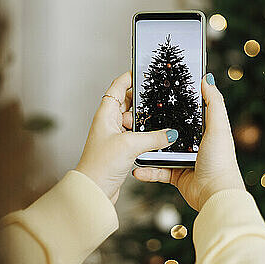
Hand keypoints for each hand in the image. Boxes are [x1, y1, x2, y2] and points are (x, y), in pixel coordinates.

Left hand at [76, 71, 177, 202]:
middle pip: (128, 103)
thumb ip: (153, 136)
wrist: (94, 192)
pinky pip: (137, 136)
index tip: (143, 72)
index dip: (129, 78)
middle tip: (159, 97)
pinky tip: (157, 139)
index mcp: (106, 114)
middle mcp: (109, 123)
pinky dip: (146, 135)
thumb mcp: (130, 145)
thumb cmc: (101, 165)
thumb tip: (170, 133)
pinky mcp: (121, 151)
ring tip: (161, 120)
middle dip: (143, 101)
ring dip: (146, 121)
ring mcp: (115, 137)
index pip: (117, 87)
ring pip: (134, 121)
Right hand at [133, 74, 244, 210]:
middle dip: (153, 125)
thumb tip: (207, 79)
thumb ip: (214, 102)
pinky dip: (147, 170)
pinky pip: (157, 171)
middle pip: (170, 129)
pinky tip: (136, 168)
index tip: (158, 93)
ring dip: (146, 147)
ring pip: (160, 149)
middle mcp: (194, 143)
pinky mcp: (176, 175)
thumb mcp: (218, 127)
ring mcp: (184, 159)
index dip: (175, 102)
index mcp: (205, 129)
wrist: (215, 195)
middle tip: (136, 117)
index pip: (187, 111)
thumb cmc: (220, 161)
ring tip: (132, 140)